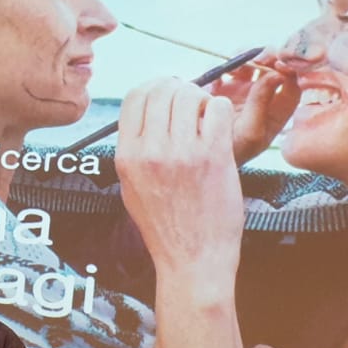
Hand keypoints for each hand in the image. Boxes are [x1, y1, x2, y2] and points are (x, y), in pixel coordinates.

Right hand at [115, 77, 244, 283]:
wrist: (193, 260)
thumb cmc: (166, 227)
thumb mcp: (131, 187)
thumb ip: (135, 150)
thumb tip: (148, 114)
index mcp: (127, 156)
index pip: (134, 97)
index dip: (153, 87)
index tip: (166, 94)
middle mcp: (151, 151)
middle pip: (163, 90)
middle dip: (180, 89)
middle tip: (192, 103)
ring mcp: (183, 153)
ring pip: (191, 95)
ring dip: (201, 99)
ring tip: (206, 117)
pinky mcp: (214, 157)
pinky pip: (217, 110)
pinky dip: (220, 111)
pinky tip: (219, 128)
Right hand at [207, 50, 298, 164]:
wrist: (198, 157)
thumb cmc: (230, 153)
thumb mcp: (249, 131)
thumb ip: (262, 102)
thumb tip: (277, 74)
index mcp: (276, 111)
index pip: (292, 85)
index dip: (290, 71)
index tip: (280, 64)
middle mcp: (261, 98)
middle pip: (272, 68)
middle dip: (268, 57)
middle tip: (260, 56)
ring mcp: (241, 91)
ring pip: (249, 63)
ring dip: (244, 57)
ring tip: (235, 64)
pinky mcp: (220, 88)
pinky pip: (224, 69)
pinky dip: (221, 66)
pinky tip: (218, 76)